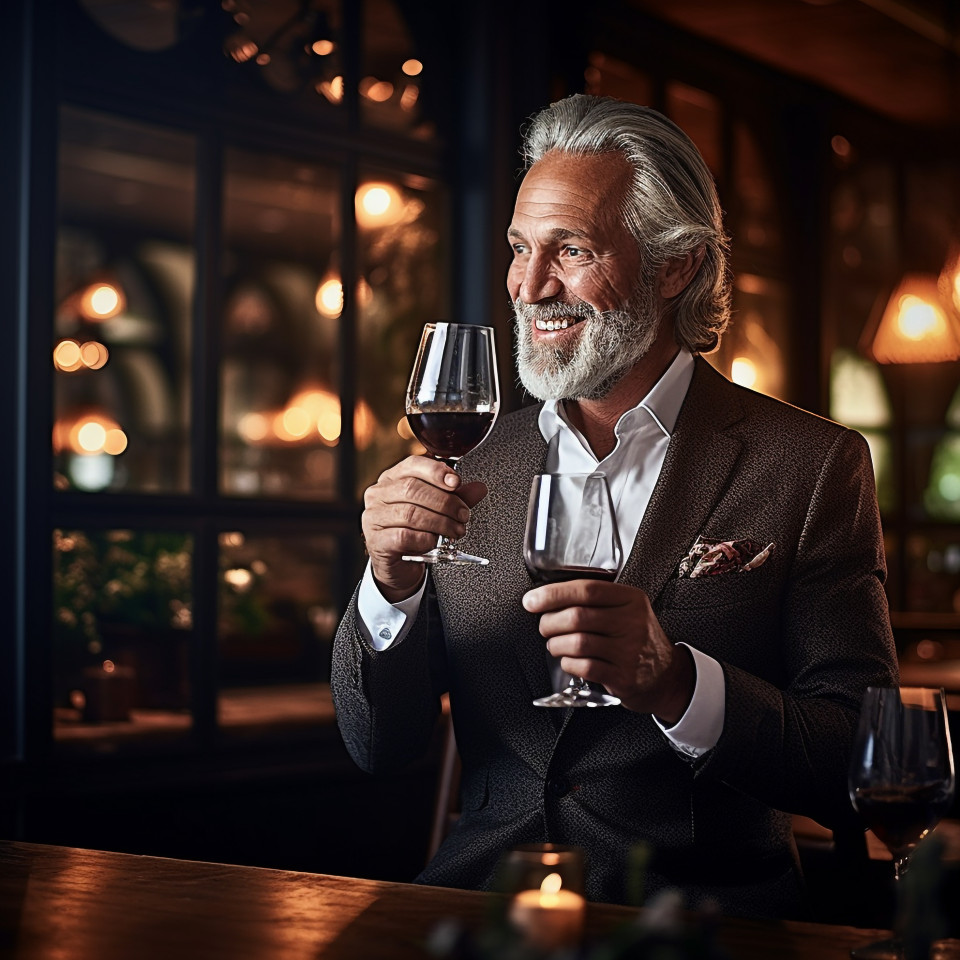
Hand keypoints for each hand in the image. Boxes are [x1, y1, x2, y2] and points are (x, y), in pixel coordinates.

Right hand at [362, 456, 487, 601]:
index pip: (412, 465)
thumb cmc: (415, 532)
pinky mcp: (376, 541)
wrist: (398, 566)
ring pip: (410, 513)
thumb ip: (456, 498)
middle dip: (445, 502)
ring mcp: (374, 517)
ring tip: (456, 530)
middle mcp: (379, 495)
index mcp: (392, 479)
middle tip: (463, 515)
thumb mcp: (437, 511)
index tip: (456, 483)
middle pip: (412, 489)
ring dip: (440, 522)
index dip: (436, 472)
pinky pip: (404, 536)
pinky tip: (435, 541)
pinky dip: (425, 538)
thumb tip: (479, 488)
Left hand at [522, 580, 694, 722]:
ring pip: (577, 643)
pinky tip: (569, 661)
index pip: (586, 590)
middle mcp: (633, 623)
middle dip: (550, 622)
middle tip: (545, 626)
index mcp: (631, 599)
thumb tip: (546, 597)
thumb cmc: (637, 639)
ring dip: (556, 644)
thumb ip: (595, 600)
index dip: (553, 594)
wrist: (666, 676)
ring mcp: (629, 651)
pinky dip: (568, 664)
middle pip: (577, 617)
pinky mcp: (624, 677)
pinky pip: (584, 667)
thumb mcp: (628, 609)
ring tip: (555, 644)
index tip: (533, 600)